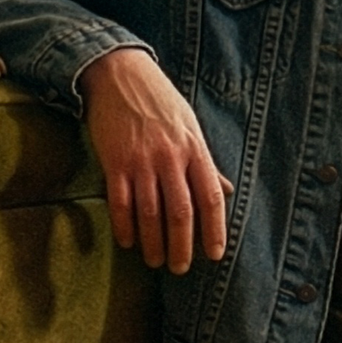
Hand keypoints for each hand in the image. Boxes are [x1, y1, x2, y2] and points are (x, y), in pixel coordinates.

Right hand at [79, 46, 232, 274]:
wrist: (119, 73)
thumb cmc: (159, 101)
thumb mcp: (190, 126)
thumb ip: (206, 162)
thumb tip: (226, 192)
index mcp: (194, 148)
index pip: (210, 197)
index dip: (215, 230)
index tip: (215, 254)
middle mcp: (170, 157)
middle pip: (181, 213)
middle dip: (182, 247)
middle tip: (180, 268)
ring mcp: (141, 160)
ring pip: (150, 214)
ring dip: (153, 243)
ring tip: (155, 261)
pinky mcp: (114, 161)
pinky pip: (120, 203)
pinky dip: (124, 227)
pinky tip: (128, 241)